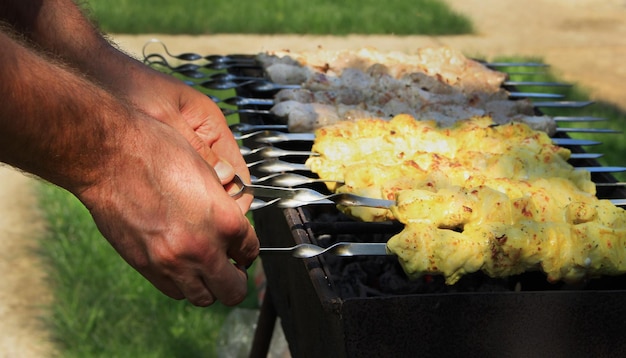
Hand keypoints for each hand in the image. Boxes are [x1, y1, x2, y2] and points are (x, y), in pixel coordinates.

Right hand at [79, 115, 258, 305]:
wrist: (109, 157)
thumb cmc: (156, 152)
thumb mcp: (204, 169)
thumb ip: (222, 200)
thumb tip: (230, 212)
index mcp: (225, 221)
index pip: (250, 252)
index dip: (247, 251)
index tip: (241, 250)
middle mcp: (203, 248)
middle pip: (234, 290)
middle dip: (237, 280)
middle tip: (232, 268)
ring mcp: (172, 262)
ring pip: (203, 298)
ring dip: (209, 286)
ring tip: (205, 269)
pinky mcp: (146, 267)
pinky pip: (173, 290)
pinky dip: (182, 284)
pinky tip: (179, 265)